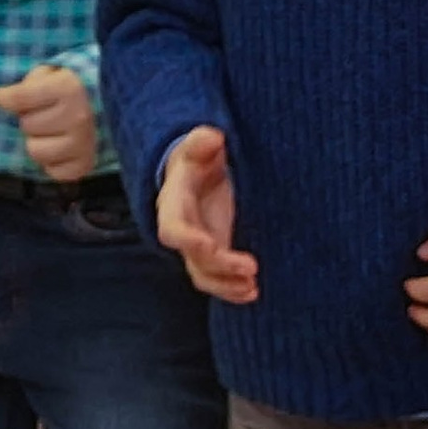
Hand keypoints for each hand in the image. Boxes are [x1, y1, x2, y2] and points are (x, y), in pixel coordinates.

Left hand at [0, 65, 97, 182]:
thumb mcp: (50, 72)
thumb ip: (27, 82)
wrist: (109, 104)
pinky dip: (52, 162)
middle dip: (30, 118)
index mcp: (69, 88)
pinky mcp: (84, 165)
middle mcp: (79, 117)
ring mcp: (84, 144)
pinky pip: (52, 171)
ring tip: (50, 132)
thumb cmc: (70, 86)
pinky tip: (60, 148)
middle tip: (43, 113)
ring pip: (35, 151)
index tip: (4, 96)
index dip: (6, 97)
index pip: (18, 98)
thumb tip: (2, 98)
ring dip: (38, 141)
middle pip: (26, 125)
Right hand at [157, 124, 257, 302]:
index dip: (189, 241)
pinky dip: (233, 290)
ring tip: (253, 287)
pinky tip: (253, 291)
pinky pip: (219, 280)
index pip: (174, 229)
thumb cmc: (199, 158)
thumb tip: (212, 137)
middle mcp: (184, 233)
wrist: (200, 173)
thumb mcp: (198, 145)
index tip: (211, 246)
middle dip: (221, 268)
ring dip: (227, 286)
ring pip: (205, 277)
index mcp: (174, 206)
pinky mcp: (216, 256)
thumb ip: (201, 141)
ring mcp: (199, 248)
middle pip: (194, 259)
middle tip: (250, 268)